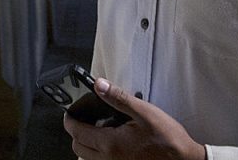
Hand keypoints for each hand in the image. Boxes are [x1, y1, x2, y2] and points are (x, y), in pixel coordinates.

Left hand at [63, 78, 206, 159]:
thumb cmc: (168, 139)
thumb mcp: (144, 112)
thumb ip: (119, 98)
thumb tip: (99, 85)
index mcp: (110, 144)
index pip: (77, 132)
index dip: (69, 120)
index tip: (69, 113)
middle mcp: (109, 159)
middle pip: (78, 148)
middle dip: (75, 133)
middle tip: (84, 120)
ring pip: (88, 158)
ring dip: (87, 144)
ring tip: (100, 129)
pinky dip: (99, 153)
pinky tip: (113, 141)